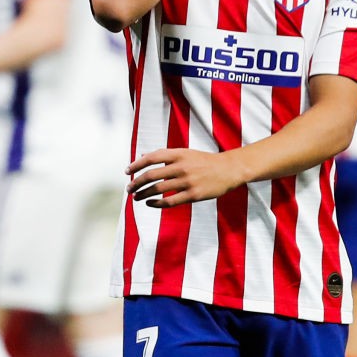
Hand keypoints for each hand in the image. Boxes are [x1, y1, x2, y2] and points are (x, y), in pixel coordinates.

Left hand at [127, 148, 247, 207]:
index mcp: (178, 153)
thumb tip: (142, 156)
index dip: (136, 164)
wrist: (229, 170)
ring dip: (143, 194)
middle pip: (151, 175)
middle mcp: (181, 166)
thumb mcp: (185, 153)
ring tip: (136, 197)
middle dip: (136, 183)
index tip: (127, 171)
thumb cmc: (204, 161)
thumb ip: (164, 155)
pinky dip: (156, 203)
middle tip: (128, 189)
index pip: (151, 158)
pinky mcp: (194, 195)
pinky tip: (150, 203)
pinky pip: (170, 201)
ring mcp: (188, 181)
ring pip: (158, 189)